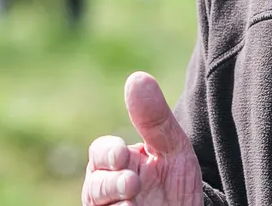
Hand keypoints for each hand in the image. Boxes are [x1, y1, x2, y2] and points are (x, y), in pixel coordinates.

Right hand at [82, 72, 203, 205]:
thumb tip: (136, 77)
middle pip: (93, 187)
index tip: (122, 155)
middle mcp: (108, 192)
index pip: (99, 154)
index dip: (106, 153)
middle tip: (132, 183)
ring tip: (134, 203)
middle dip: (109, 184)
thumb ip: (154, 119)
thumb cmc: (178, 184)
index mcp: (117, 165)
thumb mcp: (173, 150)